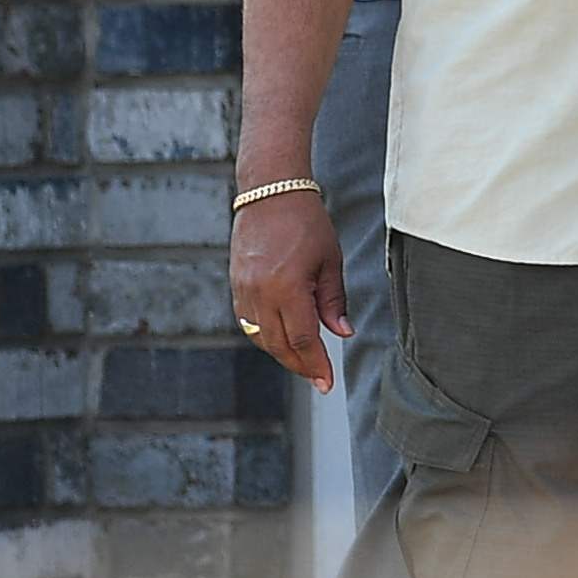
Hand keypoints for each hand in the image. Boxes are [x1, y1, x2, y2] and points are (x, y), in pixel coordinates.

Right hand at [229, 191, 349, 396]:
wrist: (269, 194)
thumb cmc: (307, 223)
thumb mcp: (330, 261)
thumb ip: (333, 300)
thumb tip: (342, 333)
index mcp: (287, 288)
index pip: (302, 339)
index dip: (315, 364)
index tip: (326, 383)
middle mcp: (259, 293)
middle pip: (279, 344)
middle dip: (300, 365)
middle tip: (318, 379)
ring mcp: (243, 290)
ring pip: (261, 337)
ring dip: (282, 352)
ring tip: (305, 361)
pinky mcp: (236, 285)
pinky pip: (249, 322)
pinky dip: (266, 335)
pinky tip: (284, 337)